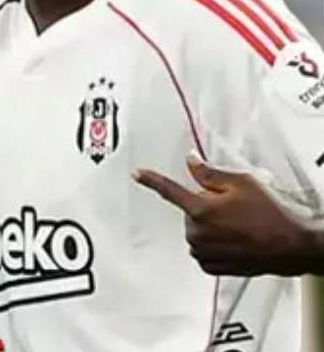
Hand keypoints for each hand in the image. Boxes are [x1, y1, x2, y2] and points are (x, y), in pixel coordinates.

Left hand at [134, 153, 316, 275]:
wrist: (289, 246)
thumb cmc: (269, 216)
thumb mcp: (240, 183)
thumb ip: (209, 173)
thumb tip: (191, 163)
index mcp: (200, 209)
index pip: (169, 190)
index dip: (152, 181)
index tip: (138, 175)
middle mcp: (197, 232)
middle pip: (188, 212)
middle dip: (204, 207)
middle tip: (231, 209)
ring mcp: (203, 251)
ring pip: (195, 231)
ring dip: (209, 227)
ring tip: (237, 226)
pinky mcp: (211, 265)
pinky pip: (203, 249)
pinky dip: (213, 244)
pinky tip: (233, 240)